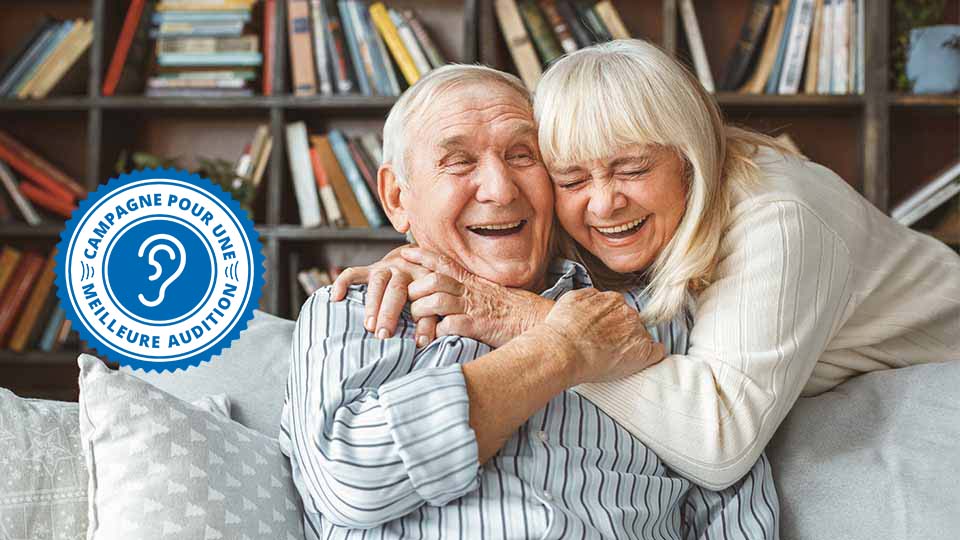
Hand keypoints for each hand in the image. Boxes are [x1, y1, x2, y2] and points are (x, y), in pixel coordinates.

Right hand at [329, 244, 436, 343]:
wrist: (414, 258)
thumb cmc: (424, 289)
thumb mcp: (434, 300)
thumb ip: (431, 319)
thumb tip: (424, 343)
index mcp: (426, 280)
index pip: (425, 301)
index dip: (423, 322)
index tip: (419, 343)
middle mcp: (406, 271)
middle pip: (397, 290)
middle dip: (389, 314)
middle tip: (383, 335)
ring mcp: (387, 267)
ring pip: (377, 282)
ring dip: (372, 304)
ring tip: (368, 326)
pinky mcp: (370, 268)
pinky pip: (354, 272)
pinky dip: (343, 283)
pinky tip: (336, 297)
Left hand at [402, 248, 552, 347]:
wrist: (537, 320)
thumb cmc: (514, 310)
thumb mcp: (490, 292)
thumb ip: (469, 290)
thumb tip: (452, 291)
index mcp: (472, 281)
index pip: (443, 262)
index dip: (422, 256)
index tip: (405, 253)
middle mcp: (470, 290)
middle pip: (432, 280)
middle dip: (415, 290)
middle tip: (410, 301)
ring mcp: (472, 308)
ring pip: (434, 301)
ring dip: (422, 312)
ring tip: (419, 323)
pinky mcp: (475, 326)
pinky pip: (446, 326)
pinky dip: (436, 333)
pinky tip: (434, 338)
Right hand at [539, 288, 664, 384]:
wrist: (563, 350)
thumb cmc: (562, 329)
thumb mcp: (572, 299)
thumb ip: (589, 297)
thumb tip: (596, 298)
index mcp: (612, 300)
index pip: (619, 309)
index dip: (612, 322)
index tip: (604, 331)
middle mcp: (628, 312)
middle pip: (631, 321)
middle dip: (622, 332)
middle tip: (606, 346)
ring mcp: (637, 331)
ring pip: (642, 336)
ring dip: (633, 344)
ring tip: (615, 357)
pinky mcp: (643, 352)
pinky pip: (657, 352)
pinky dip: (651, 357)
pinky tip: (640, 362)